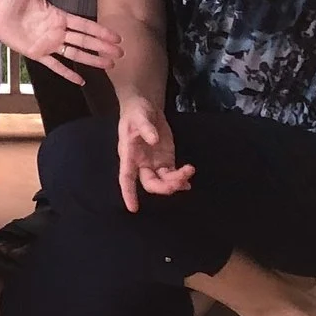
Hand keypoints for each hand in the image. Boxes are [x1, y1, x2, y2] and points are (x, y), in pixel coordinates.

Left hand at [0, 0, 120, 84]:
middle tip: (120, 54)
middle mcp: (58, 32)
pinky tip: (80, 81)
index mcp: (59, 17)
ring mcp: (49, 44)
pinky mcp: (37, 54)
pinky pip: (55, 65)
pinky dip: (67, 74)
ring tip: (108, 65)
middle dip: (102, 47)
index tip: (116, 37)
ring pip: (75, 54)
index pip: (84, 25)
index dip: (100, 31)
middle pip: (84, 41)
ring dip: (91, 59)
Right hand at [115, 95, 191, 212]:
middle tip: (180, 180)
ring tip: (189, 170)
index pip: (126, 177)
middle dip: (165, 186)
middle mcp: (140, 163)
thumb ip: (146, 127)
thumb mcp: (139, 116)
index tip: (133, 208)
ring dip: (176, 181)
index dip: (128, 192)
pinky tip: (188, 176)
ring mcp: (154, 163)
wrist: (145, 108)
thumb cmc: (137, 112)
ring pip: (163, 182)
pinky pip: (172, 175)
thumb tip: (153, 140)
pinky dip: (181, 179)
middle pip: (150, 183)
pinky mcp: (165, 160)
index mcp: (129, 154)